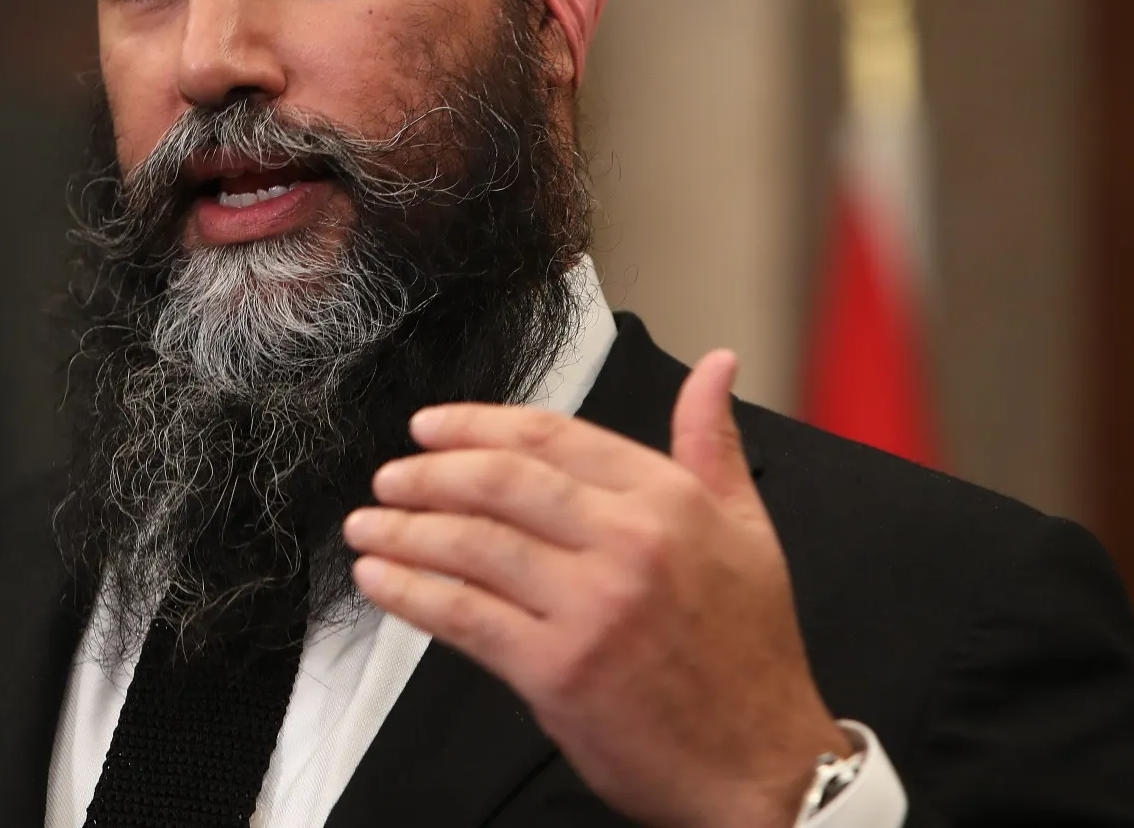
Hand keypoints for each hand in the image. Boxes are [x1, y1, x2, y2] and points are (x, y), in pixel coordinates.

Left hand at [343, 350, 847, 827]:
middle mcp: (629, 543)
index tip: (431, 428)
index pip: (552, 436)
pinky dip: (411, 593)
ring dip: (406, 530)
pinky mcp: (558, 669)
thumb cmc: (750, 655)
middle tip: (390, 476)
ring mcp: (592, 607)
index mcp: (669, 500)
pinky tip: (382, 579)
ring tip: (367, 525)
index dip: (478, 425)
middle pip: (502, 481)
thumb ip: (712, 443)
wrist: (766, 766)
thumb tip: (714, 367)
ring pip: (474, 544)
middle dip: (429, 473)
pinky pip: (465, 616)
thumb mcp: (749, 531)